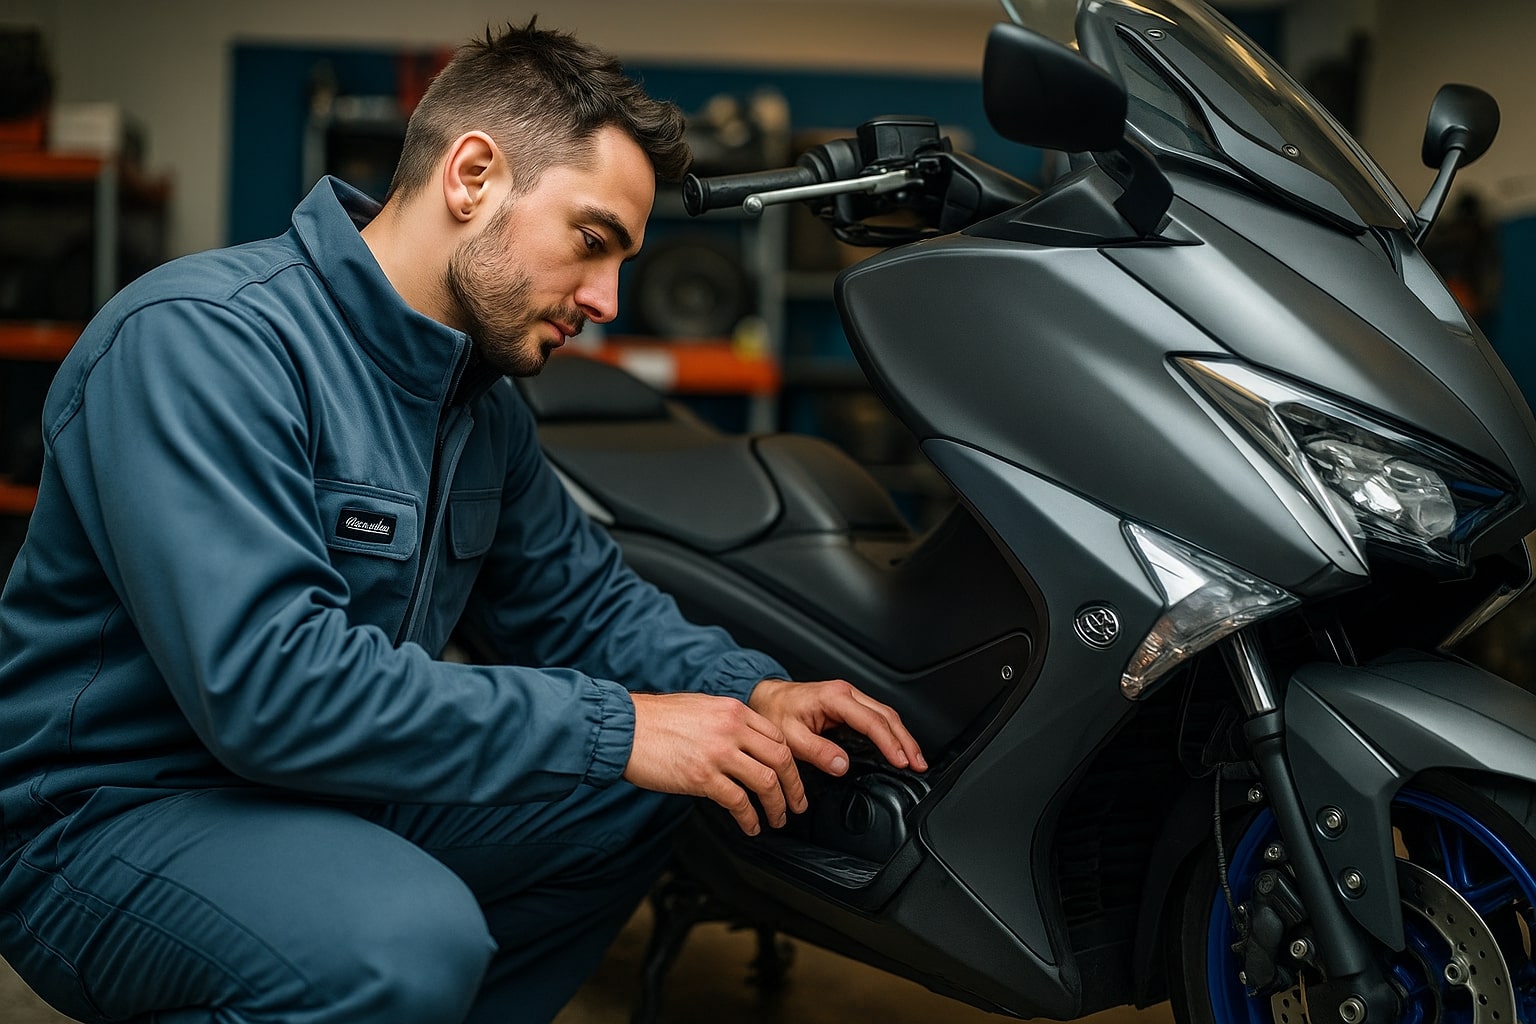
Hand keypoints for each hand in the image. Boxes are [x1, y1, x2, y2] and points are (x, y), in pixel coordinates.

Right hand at [623, 691, 806, 835]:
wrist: (624, 727)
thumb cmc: (655, 719)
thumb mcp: (701, 707)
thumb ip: (727, 721)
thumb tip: (744, 741)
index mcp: (733, 709)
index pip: (778, 736)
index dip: (790, 761)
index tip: (792, 778)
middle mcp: (731, 728)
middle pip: (781, 758)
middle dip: (794, 787)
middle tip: (796, 804)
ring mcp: (718, 752)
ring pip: (766, 782)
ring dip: (777, 806)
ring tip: (777, 819)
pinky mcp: (702, 776)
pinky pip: (738, 801)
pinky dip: (749, 818)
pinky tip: (750, 826)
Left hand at [748, 678, 926, 778]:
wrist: (766, 698)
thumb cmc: (775, 712)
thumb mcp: (790, 736)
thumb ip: (817, 751)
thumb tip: (842, 764)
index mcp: (834, 697)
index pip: (872, 721)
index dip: (890, 743)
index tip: (901, 761)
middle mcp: (846, 693)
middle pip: (887, 715)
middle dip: (906, 741)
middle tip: (918, 764)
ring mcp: (850, 697)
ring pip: (886, 715)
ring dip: (902, 737)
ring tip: (915, 759)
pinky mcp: (850, 704)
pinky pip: (877, 717)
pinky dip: (892, 733)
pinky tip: (898, 747)